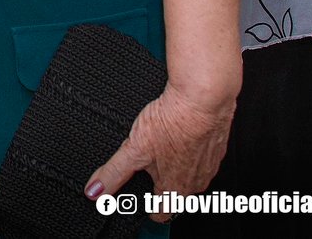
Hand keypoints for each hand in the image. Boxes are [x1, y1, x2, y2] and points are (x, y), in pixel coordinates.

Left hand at [86, 84, 234, 222]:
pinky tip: (178, 136)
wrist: (203, 99)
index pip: (162, 213)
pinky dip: (189, 151)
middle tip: (146, 169)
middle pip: (175, 195)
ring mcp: (209, 166)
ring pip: (189, 176)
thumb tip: (95, 190)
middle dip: (159, 185)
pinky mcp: (216, 149)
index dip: (147, 210)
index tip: (139, 206)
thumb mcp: (134, 149)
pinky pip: (201, 157)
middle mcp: (196, 183)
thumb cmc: (173, 123)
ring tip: (161, 149)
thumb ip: (113, 172)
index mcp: (176, 189)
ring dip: (175, 167)